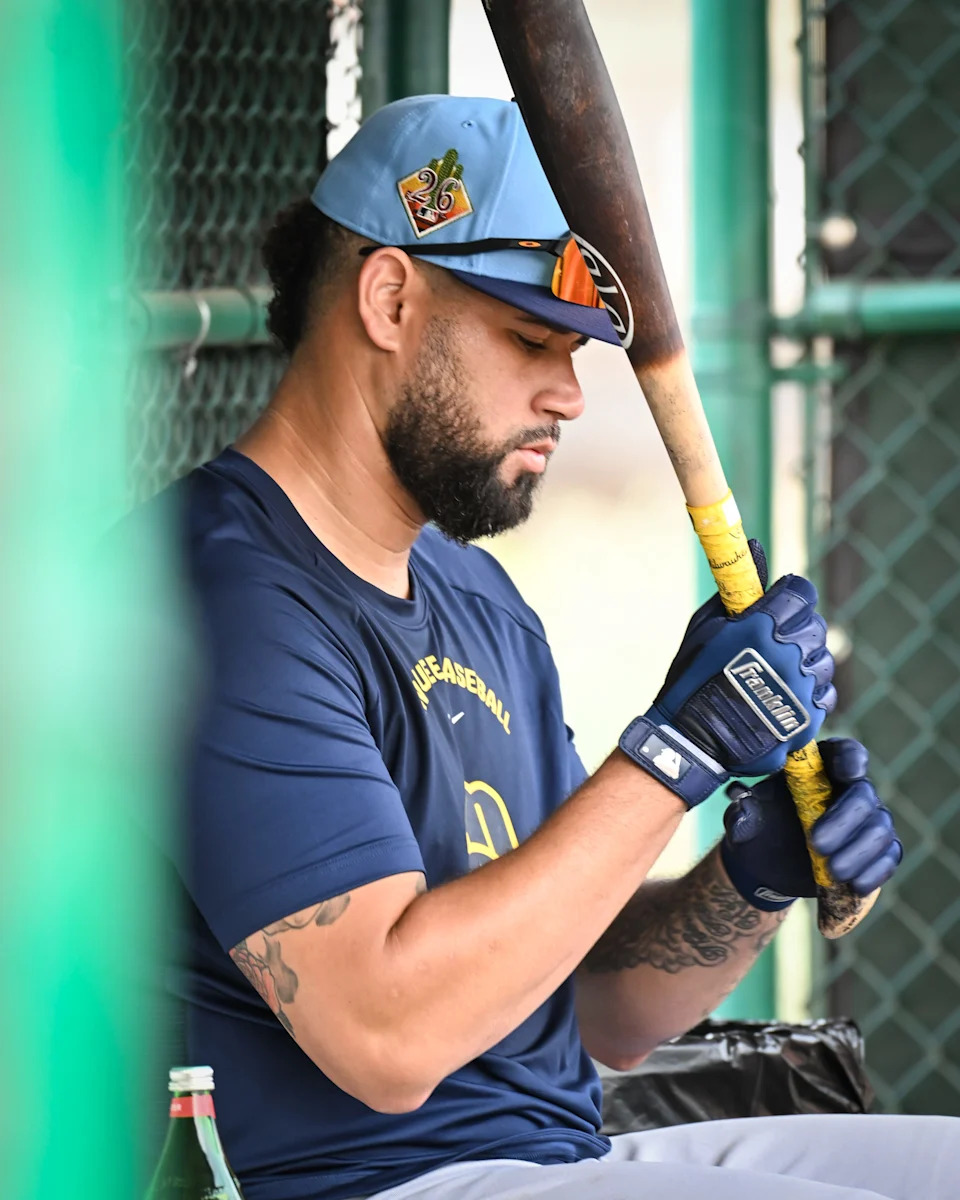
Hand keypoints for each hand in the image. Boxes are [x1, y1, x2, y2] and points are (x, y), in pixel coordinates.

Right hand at [618, 543, 835, 806]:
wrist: (691, 739)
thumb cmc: (691, 677)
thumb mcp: (705, 626)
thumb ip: (736, 589)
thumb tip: (756, 548)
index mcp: (763, 626)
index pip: (802, 593)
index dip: (792, 596)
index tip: (780, 604)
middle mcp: (789, 654)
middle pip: (816, 627)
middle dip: (798, 630)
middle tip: (773, 644)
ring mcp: (801, 688)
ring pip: (822, 662)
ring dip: (804, 664)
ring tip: (775, 675)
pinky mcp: (809, 719)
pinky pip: (822, 695)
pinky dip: (807, 694)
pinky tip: (781, 698)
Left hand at [720, 737, 902, 909]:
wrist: (768, 864)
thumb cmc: (760, 828)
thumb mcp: (745, 819)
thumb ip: (744, 813)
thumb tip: (743, 812)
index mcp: (819, 768)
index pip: (845, 751)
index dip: (850, 759)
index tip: (845, 773)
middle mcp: (848, 789)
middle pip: (864, 795)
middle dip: (845, 820)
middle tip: (817, 844)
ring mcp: (866, 820)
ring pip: (880, 827)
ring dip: (859, 851)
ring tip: (833, 871)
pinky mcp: (875, 850)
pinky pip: (889, 855)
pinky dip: (875, 871)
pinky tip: (856, 884)